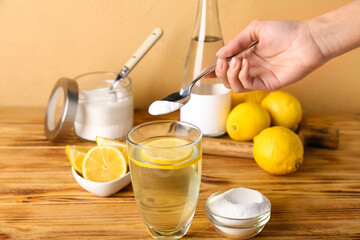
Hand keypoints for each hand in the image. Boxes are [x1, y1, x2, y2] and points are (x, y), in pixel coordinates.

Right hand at [211, 20, 325, 91]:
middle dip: (220, 72)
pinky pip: (247, 86)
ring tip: (237, 61)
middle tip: (225, 61)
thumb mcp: (255, 29)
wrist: (307, 40)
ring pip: (234, 86)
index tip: (205, 70)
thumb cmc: (285, 31)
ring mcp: (258, 77)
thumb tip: (220, 54)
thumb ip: (237, 42)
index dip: (214, 70)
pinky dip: (241, 76)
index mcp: (247, 56)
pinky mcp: (267, 84)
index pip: (226, 67)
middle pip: (227, 79)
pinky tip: (246, 64)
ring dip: (230, 74)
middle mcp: (251, 69)